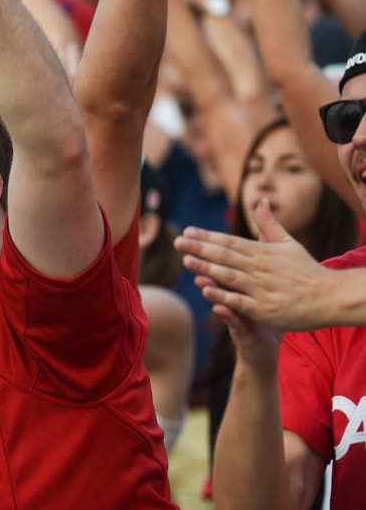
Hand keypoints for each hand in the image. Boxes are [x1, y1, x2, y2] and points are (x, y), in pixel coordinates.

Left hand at [174, 199, 334, 330]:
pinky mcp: (264, 309)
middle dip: (200, 248)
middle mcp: (260, 269)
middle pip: (225, 256)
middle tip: (177, 241)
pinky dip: (223, 295)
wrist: (331, 298)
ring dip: (207, 267)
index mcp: (263, 253)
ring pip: (229, 276)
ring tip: (186, 260)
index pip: (230, 242)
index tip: (188, 231)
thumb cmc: (306, 271)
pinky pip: (240, 301)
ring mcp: (262, 289)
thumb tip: (261, 200)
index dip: (208, 237)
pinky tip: (206, 289)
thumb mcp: (288, 243)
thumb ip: (269, 225)